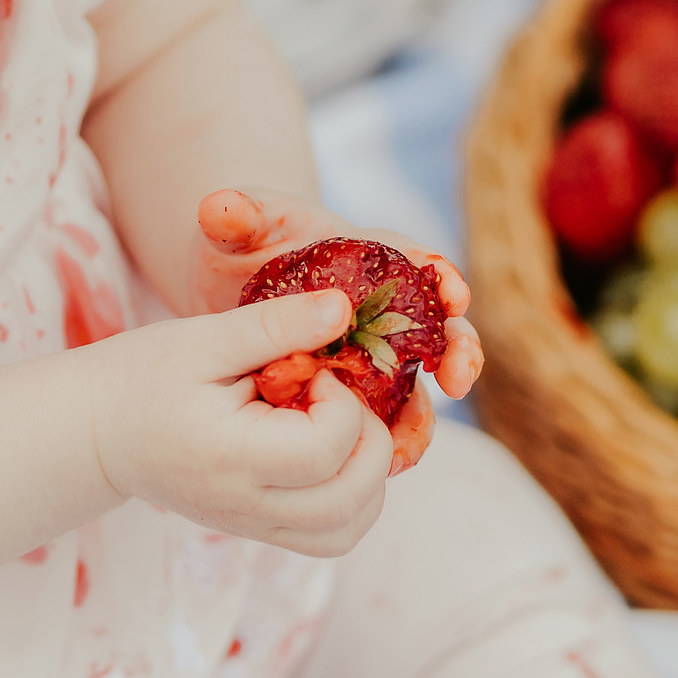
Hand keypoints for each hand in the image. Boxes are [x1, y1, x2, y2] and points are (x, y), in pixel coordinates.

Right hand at [87, 289, 395, 556]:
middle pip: (350, 500)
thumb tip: (343, 309)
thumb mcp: (204, 338)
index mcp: (231, 458)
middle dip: (371, 441)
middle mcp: (246, 506)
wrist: (96, 432)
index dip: (341, 402)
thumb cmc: (143, 377)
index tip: (315, 369)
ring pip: (347, 529)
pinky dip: (352, 498)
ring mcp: (253, 525)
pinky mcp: (258, 528)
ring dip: (370, 477)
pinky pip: (328, 535)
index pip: (324, 449)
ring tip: (340, 429)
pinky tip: (331, 453)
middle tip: (340, 399)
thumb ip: (276, 325)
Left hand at [194, 188, 484, 471]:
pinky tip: (381, 470)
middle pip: (436, 328)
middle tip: (457, 377)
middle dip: (457, 350)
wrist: (220, 289)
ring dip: (421, 415)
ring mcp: (371, 353)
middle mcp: (382, 308)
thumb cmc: (237, 245)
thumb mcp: (234, 229)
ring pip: (414, 384)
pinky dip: (385, 442)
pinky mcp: (352, 391)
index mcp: (367, 257)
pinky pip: (381, 419)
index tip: (453, 294)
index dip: (441, 276)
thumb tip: (220, 208)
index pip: (417, 260)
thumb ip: (234, 216)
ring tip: (409, 446)